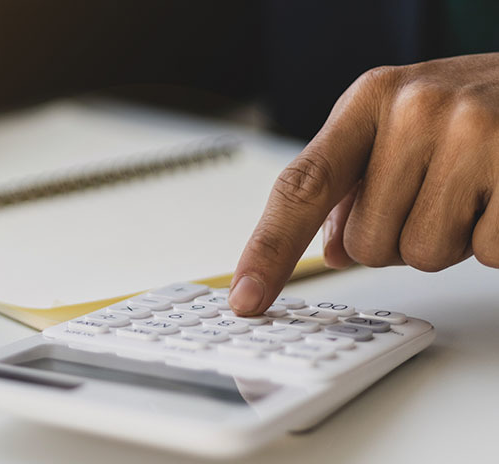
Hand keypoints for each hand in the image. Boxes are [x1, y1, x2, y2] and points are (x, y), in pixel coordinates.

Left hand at [230, 53, 498, 314]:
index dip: (268, 249)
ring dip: (450, 241)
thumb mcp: (404, 126)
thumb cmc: (479, 109)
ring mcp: (472, 133)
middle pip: (366, 242)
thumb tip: (330, 251)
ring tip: (473, 192)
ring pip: (422, 254)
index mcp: (370, 100)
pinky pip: (485, 254)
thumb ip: (354, 184)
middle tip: (440, 193)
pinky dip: (495, 241)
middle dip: (401, 237)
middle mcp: (414, 109)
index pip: (302, 186)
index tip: (245, 297)